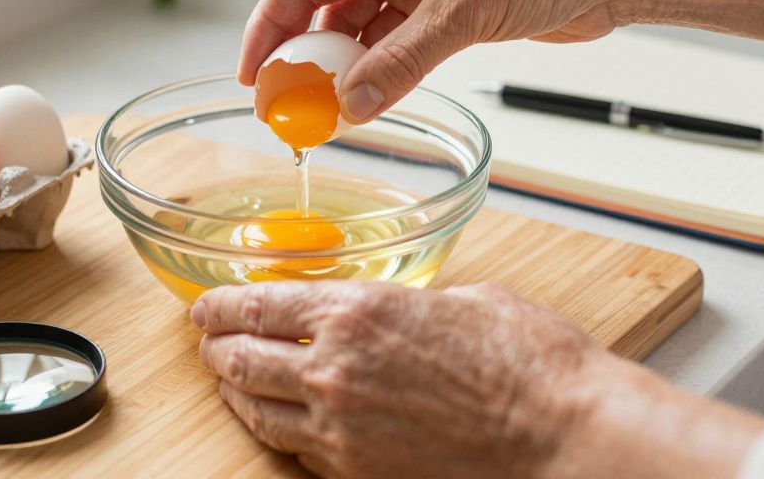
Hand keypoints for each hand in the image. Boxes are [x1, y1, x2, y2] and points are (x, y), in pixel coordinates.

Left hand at [190, 280, 599, 477]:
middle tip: (207, 341)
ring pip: (255, 407)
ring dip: (234, 390)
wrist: (560, 432)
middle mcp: (335, 366)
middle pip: (240, 357)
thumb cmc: (527, 361)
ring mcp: (342, 425)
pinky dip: (273, 429)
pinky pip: (292, 447)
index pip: (256, 305)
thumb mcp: (460, 300)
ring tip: (228, 379)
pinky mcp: (357, 470)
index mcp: (358, 310)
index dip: (218, 306)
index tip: (204, 306)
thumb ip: (406, 304)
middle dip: (214, 347)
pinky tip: (275, 418)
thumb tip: (393, 313)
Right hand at [238, 0, 626, 122]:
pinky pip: (388, 41)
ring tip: (321, 110)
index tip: (254, 70)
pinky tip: (362, 99)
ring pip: (354, 26)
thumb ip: (402, 62)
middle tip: (281, 101)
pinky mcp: (436, 4)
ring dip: (340, 68)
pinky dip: (374, 71)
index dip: (269, 23)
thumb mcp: (462, 13)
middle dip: (301, 52)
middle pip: (321, 1)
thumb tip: (351, 104)